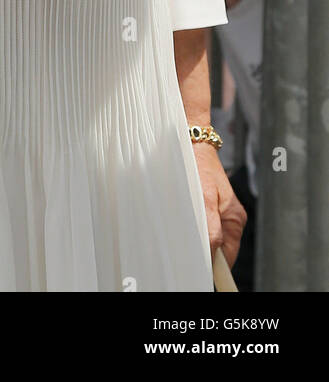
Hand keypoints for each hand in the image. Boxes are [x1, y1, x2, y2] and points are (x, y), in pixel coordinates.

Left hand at [192, 142, 246, 269]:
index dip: (214, 267)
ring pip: (210, 239)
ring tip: (180, 233)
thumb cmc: (198, 168)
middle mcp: (232, 218)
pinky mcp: (212, 207)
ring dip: (197, 240)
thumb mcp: (204, 198)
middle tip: (182, 251)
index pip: (227, 257)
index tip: (197, 271)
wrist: (193, 143)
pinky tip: (182, 223)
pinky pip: (205, 227)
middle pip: (219, 250)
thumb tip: (212, 252)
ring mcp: (222, 213)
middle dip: (203, 253)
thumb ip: (210, 228)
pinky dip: (194, 229)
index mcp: (235, 219)